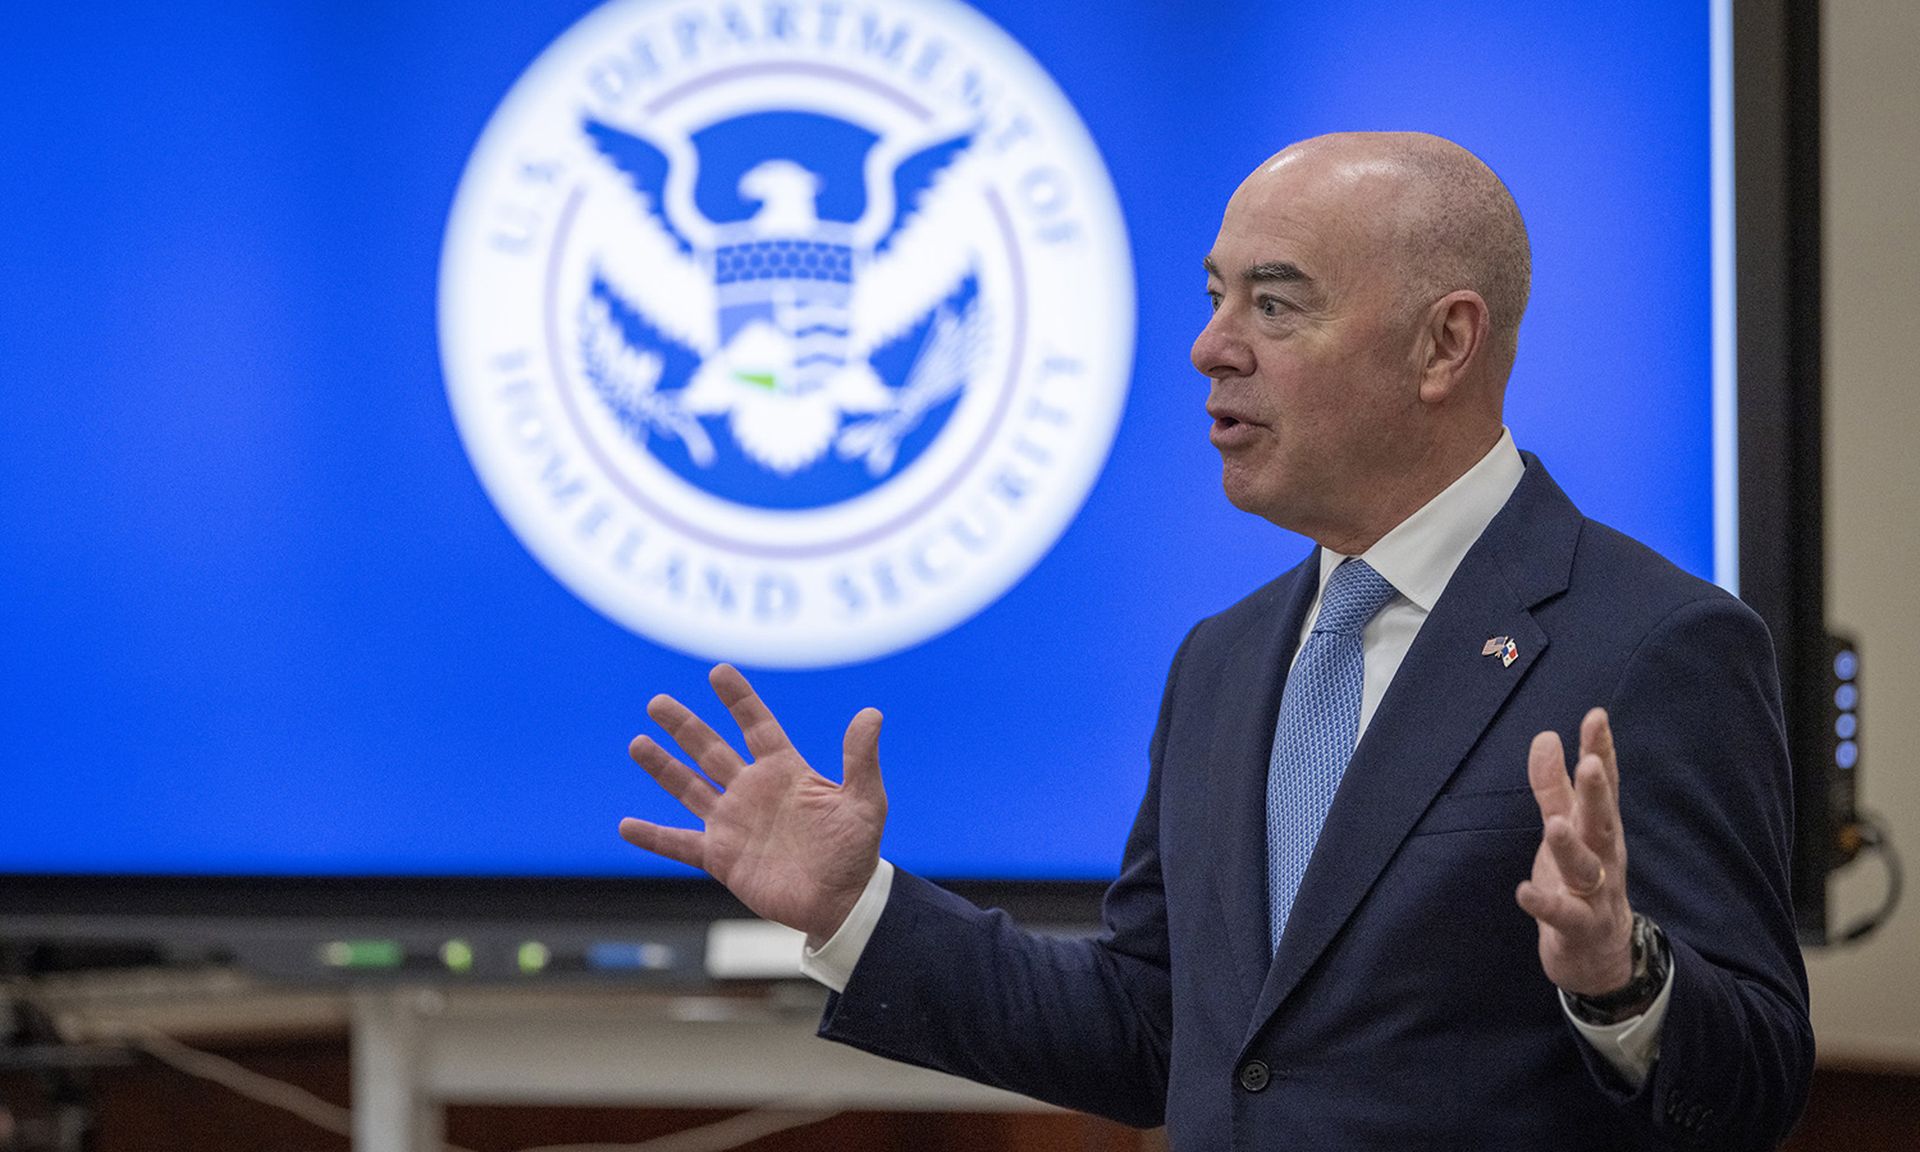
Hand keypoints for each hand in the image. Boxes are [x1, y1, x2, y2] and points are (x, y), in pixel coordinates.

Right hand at [618, 664, 886, 944]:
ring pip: (689, 788)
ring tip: (637, 743)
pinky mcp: (721, 857)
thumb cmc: (856, 850)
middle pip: (710, 749)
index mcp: (784, 771)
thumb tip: (872, 713)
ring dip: (663, 767)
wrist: (842, 901)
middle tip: (657, 702)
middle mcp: (752, 791)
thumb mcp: (864, 801)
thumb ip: (860, 759)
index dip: (738, 700)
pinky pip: (680, 844)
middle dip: (684, 726)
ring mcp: (733, 823)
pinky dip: (653, 837)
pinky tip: (626, 826)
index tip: (718, 672)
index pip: (756, 726)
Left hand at [1515, 707, 1634, 996]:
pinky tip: (1524, 891)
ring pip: (1586, 868)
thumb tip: (1546, 735)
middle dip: (1598, 793)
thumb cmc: (1581, 881)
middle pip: (1603, 821)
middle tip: (1591, 762)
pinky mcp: (1579, 927)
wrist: (1600, 956)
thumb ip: (1553, 787)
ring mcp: (1595, 895)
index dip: (1601, 751)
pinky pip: (1562, 915)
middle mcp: (1605, 858)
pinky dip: (1544, 903)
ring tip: (1555, 825)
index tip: (1596, 716)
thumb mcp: (1566, 828)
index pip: (1603, 785)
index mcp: (1601, 829)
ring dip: (1570, 846)